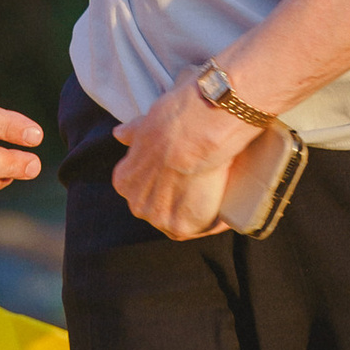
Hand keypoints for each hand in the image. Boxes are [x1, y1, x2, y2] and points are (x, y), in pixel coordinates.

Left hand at [111, 73, 261, 242]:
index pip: (144, 191)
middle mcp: (135, 204)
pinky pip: (204, 228)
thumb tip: (119, 133)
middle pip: (159, 210)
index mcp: (125, 181)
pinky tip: (230, 208)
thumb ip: (134, 132)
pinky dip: (219, 220)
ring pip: (181, 222)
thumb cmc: (176, 120)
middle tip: (204, 182)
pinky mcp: (181, 227)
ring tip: (221, 194)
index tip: (184, 174)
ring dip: (200, 213)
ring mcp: (157, 218)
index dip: (165, 184)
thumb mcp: (146, 123)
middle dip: (180, 201)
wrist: (196, 131)